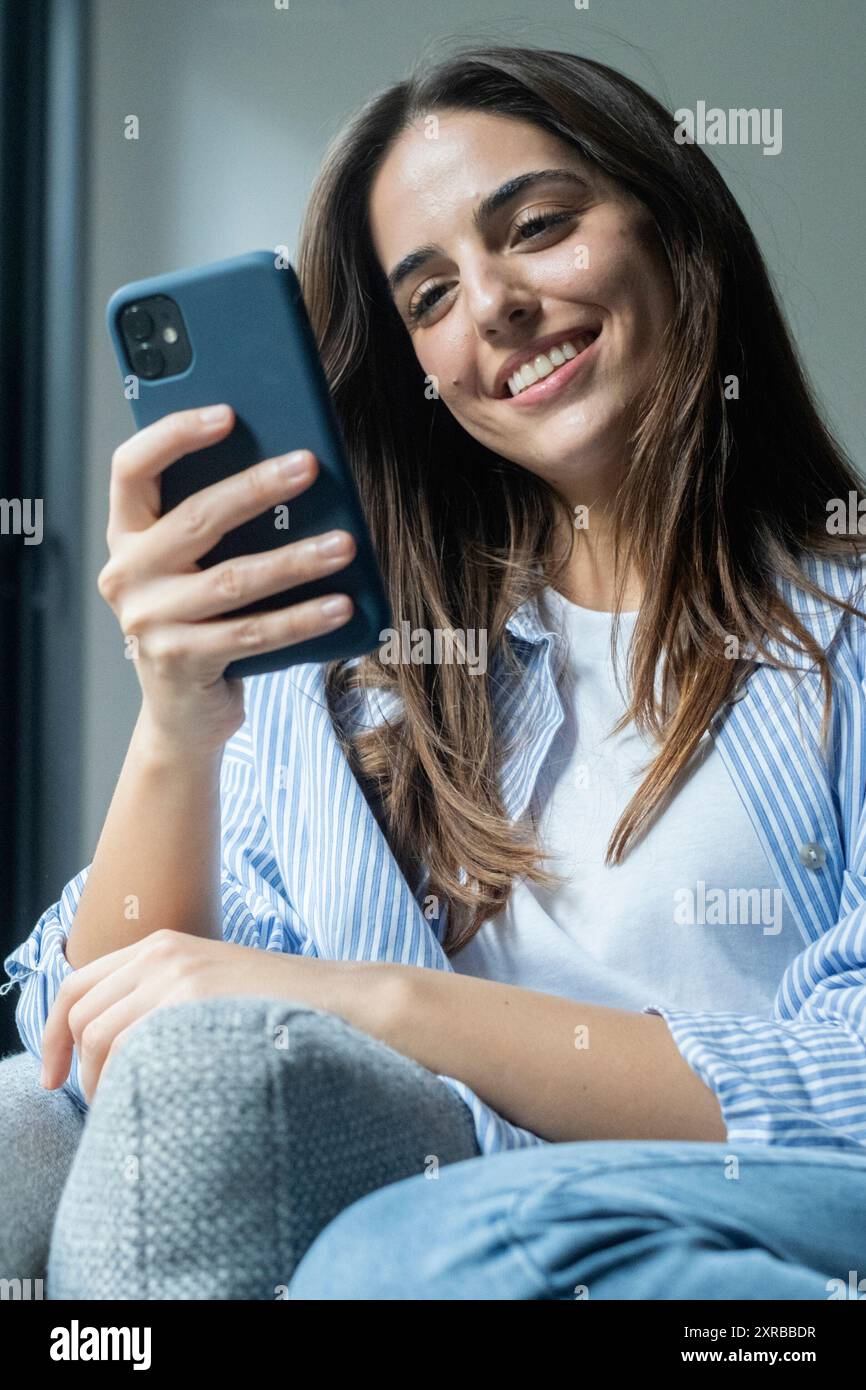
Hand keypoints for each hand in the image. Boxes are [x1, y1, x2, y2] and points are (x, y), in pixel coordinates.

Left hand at [40, 929, 403, 1104]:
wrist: (344, 1000)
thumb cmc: (282, 1009)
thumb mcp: (212, 989)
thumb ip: (164, 1003)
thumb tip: (117, 1051)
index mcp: (161, 946)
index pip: (76, 985)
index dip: (53, 1035)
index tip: (53, 1078)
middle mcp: (160, 952)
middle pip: (81, 1014)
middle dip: (77, 1067)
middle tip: (101, 1106)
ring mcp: (176, 972)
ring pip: (100, 1035)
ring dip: (103, 1082)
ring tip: (132, 1109)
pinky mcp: (193, 996)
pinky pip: (133, 1046)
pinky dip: (129, 1080)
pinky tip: (155, 1100)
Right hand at [99, 404, 356, 753]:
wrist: (184, 713)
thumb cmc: (202, 620)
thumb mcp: (197, 566)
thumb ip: (219, 523)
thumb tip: (292, 469)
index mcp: (126, 534)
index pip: (131, 468)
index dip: (174, 435)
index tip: (227, 413)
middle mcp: (126, 574)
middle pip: (195, 518)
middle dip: (257, 487)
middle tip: (310, 466)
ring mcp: (149, 621)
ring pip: (233, 579)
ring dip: (296, 558)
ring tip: (345, 543)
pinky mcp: (181, 661)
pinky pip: (253, 633)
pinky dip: (303, 618)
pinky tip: (343, 604)